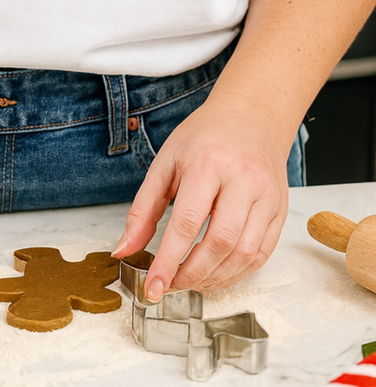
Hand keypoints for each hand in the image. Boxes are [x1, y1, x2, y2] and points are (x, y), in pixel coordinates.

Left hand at [113, 99, 289, 298]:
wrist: (251, 116)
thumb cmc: (205, 137)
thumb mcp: (166, 162)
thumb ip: (143, 208)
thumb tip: (125, 249)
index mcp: (208, 163)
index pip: (187, 222)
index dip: (169, 261)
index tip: (153, 287)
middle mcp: (242, 180)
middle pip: (219, 243)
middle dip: (192, 274)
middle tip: (171, 285)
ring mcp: (266, 196)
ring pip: (245, 254)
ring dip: (215, 278)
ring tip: (192, 281)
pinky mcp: (280, 209)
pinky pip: (262, 254)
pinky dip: (238, 272)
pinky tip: (217, 274)